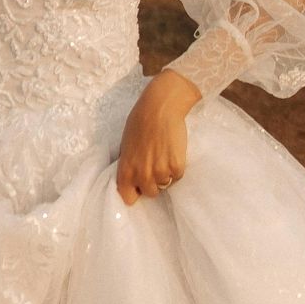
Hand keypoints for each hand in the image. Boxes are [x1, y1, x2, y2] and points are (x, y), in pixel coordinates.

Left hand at [116, 70, 200, 205]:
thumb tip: (134, 177)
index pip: (128, 198)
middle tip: (156, 164)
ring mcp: (160, 172)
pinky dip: (178, 166)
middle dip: (153, 182)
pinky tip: (173, 150)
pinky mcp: (176, 166)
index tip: (140, 185)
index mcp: (126, 170)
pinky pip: (178, 175)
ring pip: (166, 184)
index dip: (135, 191)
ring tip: (165, 154)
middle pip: (150, 193)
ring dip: (166, 173)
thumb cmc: (141, 120)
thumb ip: (129, 164)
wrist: (161, 106)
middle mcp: (142, 175)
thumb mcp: (126, 145)